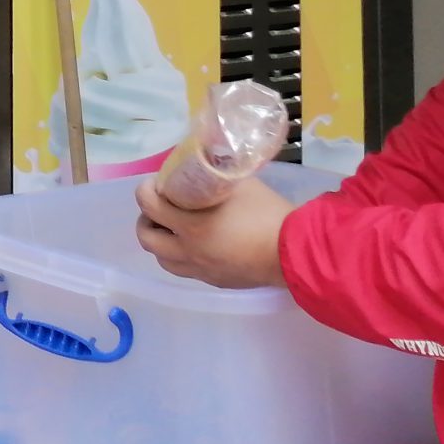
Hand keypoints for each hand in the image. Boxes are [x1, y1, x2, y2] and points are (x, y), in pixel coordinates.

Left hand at [135, 173, 289, 289]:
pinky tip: (197, 244)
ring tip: (176, 228)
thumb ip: (215, 173)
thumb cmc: (268, 214)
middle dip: (147, 219)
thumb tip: (203, 162)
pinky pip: (186, 271)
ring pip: (163, 260)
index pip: (148, 205)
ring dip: (162, 241)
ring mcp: (202, 270)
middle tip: (161, 208)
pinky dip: (181, 256)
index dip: (145, 190)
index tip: (156, 183)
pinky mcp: (216, 281)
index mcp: (191, 226)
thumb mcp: (240, 183)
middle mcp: (189, 252)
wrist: (297, 254)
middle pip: (147, 238)